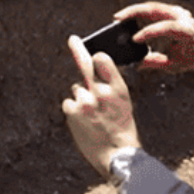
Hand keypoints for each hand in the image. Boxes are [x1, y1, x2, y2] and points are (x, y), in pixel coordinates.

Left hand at [62, 35, 139, 177]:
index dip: (97, 57)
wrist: (116, 154)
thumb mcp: (124, 103)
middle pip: (86, 66)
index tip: (94, 53)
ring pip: (76, 89)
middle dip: (78, 50)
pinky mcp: (72, 111)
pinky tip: (84, 121)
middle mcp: (102, 91)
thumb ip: (111, 86)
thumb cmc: (122, 129)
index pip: (104, 61)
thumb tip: (96, 74)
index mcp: (119, 88)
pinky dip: (74, 110)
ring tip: (92, 115)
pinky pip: (69, 103)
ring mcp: (85, 100)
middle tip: (72, 39)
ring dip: (81, 98)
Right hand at [114, 1, 193, 73]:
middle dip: (135, 12)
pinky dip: (141, 12)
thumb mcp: (176, 65)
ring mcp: (179, 12)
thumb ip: (156, 63)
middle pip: (157, 9)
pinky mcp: (173, 11)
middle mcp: (184, 18)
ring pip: (153, 6)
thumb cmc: (193, 58)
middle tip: (118, 18)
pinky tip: (129, 18)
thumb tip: (137, 64)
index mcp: (188, 31)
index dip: (150, 32)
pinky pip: (155, 8)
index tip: (135, 39)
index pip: (167, 27)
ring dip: (135, 10)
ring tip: (120, 18)